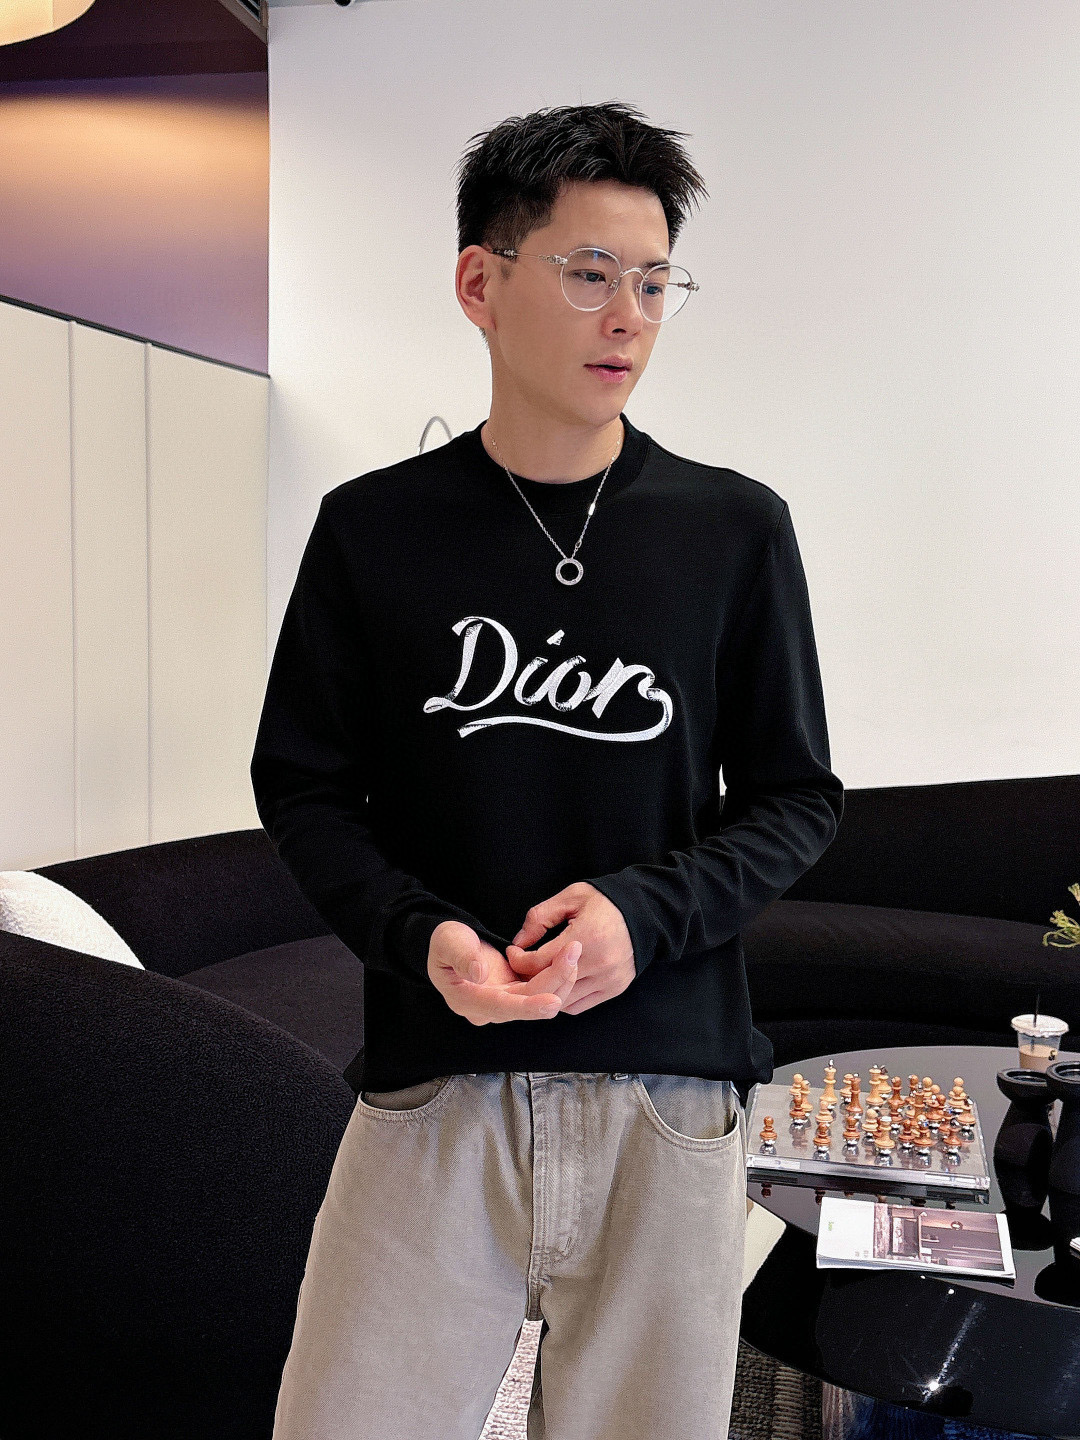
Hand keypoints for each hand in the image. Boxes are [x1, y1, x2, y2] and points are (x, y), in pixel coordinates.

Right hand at [427, 920, 580, 1026]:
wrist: (452, 942)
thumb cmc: (446, 942)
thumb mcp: (448, 942)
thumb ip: (462, 957)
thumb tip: (479, 974)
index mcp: (467, 1001)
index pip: (501, 1007)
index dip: (528, 1006)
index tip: (552, 1002)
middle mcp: (489, 1008)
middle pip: (528, 1002)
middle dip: (554, 981)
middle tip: (573, 952)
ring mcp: (505, 1001)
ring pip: (539, 997)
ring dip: (560, 977)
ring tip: (573, 950)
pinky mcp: (516, 992)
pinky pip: (542, 989)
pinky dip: (557, 975)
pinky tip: (569, 957)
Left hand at [504, 882, 634, 1015]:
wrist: (644, 911)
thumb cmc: (605, 901)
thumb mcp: (571, 897)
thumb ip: (540, 918)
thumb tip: (519, 942)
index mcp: (586, 937)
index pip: (539, 961)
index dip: (518, 959)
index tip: (514, 952)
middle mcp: (599, 963)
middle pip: (549, 984)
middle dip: (528, 978)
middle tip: (520, 968)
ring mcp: (608, 979)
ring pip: (563, 1000)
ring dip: (546, 991)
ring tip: (537, 976)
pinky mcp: (615, 988)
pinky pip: (579, 1006)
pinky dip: (563, 999)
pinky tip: (558, 985)